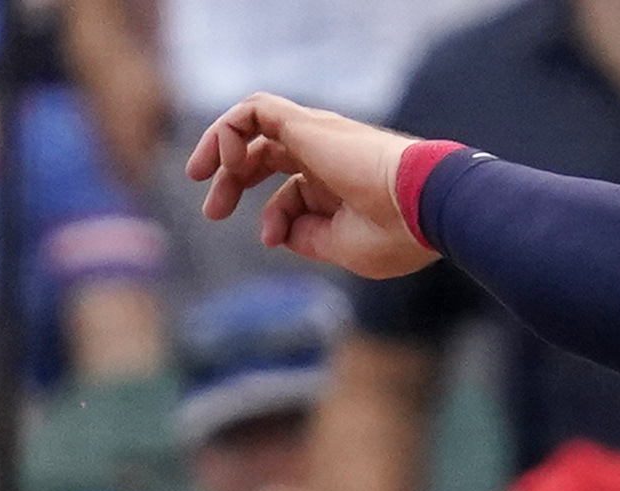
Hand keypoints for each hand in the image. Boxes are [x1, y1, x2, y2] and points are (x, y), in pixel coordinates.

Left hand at [186, 94, 432, 280]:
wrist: (422, 206)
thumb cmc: (397, 234)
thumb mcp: (344, 249)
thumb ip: (307, 238)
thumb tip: (275, 234)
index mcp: (339, 184)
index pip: (291, 191)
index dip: (273, 217)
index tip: (272, 239)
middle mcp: (325, 154)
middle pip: (264, 155)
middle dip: (232, 182)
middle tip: (212, 212)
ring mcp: (314, 135)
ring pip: (252, 125)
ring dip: (219, 149)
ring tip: (197, 174)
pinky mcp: (304, 123)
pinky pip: (252, 111)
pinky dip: (229, 130)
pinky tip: (228, 162)